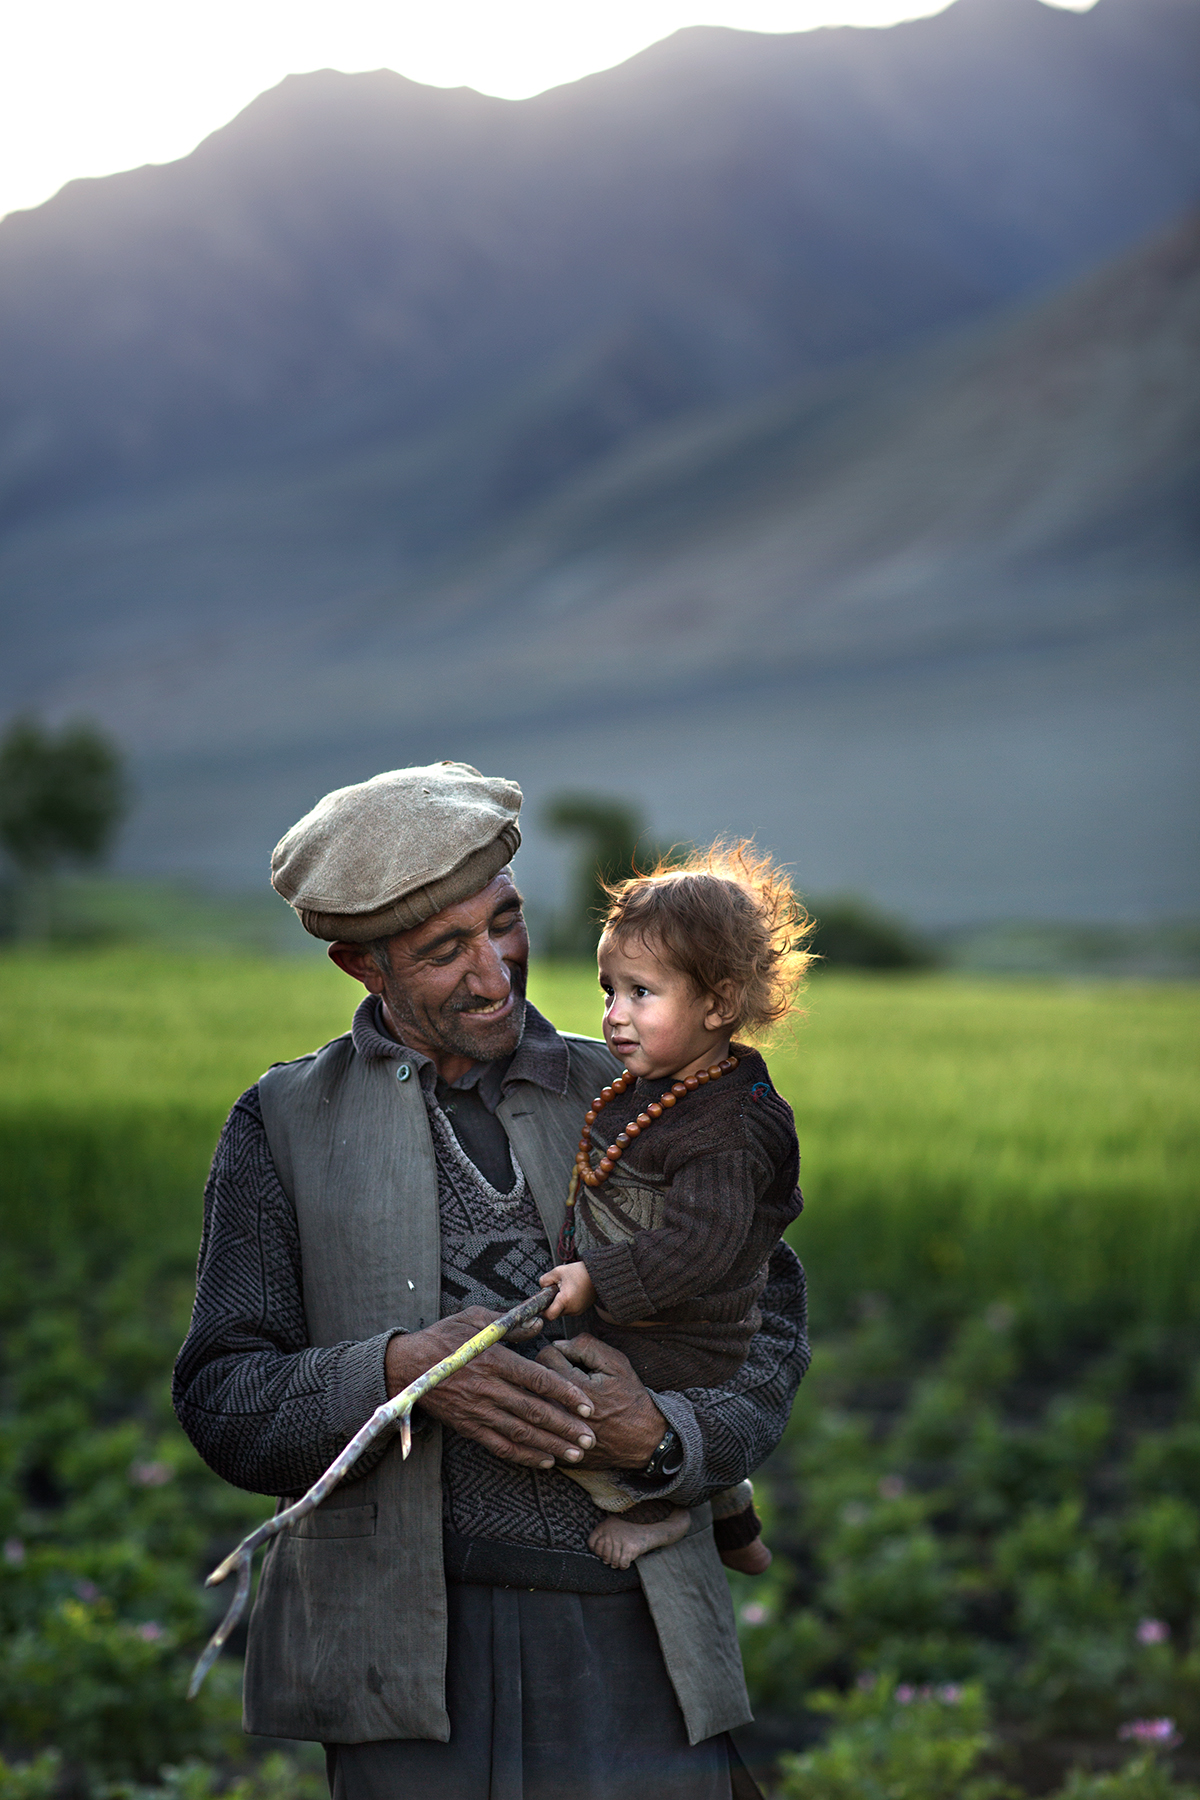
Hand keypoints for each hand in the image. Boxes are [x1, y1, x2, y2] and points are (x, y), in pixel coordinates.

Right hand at [385, 1308, 596, 1469]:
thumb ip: (511, 1323)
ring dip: (552, 1445)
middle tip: (592, 1438)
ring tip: (576, 1453)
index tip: (588, 1405)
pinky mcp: (469, 1427)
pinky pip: (500, 1446)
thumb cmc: (444, 1338)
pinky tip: (545, 1461)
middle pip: (535, 1411)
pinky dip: (524, 1456)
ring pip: (522, 1433)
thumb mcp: (476, 1319)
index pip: (539, 1380)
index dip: (567, 1394)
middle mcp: (490, 1389)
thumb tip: (541, 1324)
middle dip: (566, 1427)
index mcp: (495, 1360)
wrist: (407, 1367)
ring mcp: (479, 1411)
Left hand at [533, 1334, 665, 1470]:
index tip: (567, 1358)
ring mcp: (558, 1434)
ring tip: (563, 1396)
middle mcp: (562, 1412)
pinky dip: (547, 1420)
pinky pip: (541, 1429)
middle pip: (535, 1380)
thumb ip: (586, 1346)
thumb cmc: (630, 1399)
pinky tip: (563, 1416)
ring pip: (535, 1404)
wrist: (643, 1439)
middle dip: (548, 1372)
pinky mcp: (558, 1450)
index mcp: (575, 1388)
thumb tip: (560, 1344)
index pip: (544, 1356)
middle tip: (566, 1375)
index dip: (556, 1351)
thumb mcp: (617, 1363)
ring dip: (544, 1396)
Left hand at [540, 1262, 596, 1318]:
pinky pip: (570, 1310)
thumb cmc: (578, 1272)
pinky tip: (571, 1292)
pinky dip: (567, 1303)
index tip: (542, 1303)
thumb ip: (545, 1280)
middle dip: (552, 1304)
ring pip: (562, 1311)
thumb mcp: (558, 1271)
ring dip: (560, 1303)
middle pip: (555, 1313)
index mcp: (565, 1300)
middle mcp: (572, 1309)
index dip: (543, 1311)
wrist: (597, 1274)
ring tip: (566, 1290)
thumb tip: (541, 1288)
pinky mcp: (582, 1310)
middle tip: (556, 1290)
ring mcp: (578, 1311)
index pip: (549, 1315)